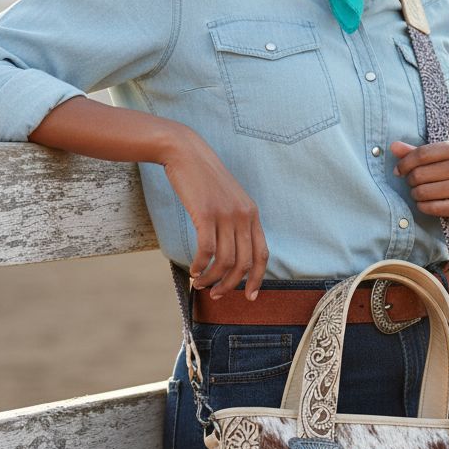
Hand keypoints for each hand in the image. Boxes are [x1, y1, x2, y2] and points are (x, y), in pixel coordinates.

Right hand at [161, 127, 268, 300]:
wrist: (186, 152)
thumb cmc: (204, 178)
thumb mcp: (228, 199)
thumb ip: (235, 221)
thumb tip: (231, 252)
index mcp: (252, 214)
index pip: (262, 254)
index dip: (258, 279)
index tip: (250, 296)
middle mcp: (243, 215)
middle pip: (244, 263)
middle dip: (231, 285)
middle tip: (216, 295)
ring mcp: (226, 214)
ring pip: (225, 260)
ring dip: (212, 278)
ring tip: (200, 284)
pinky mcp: (206, 213)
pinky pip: (206, 250)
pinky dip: (200, 265)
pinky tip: (193, 270)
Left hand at [390, 138, 448, 226]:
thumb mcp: (437, 160)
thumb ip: (415, 152)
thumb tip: (393, 146)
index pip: (421, 154)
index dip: (404, 163)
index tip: (398, 171)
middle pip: (420, 174)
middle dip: (410, 181)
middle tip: (413, 184)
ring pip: (423, 192)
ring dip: (415, 195)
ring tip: (419, 193)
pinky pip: (432, 208)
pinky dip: (423, 207)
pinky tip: (425, 204)